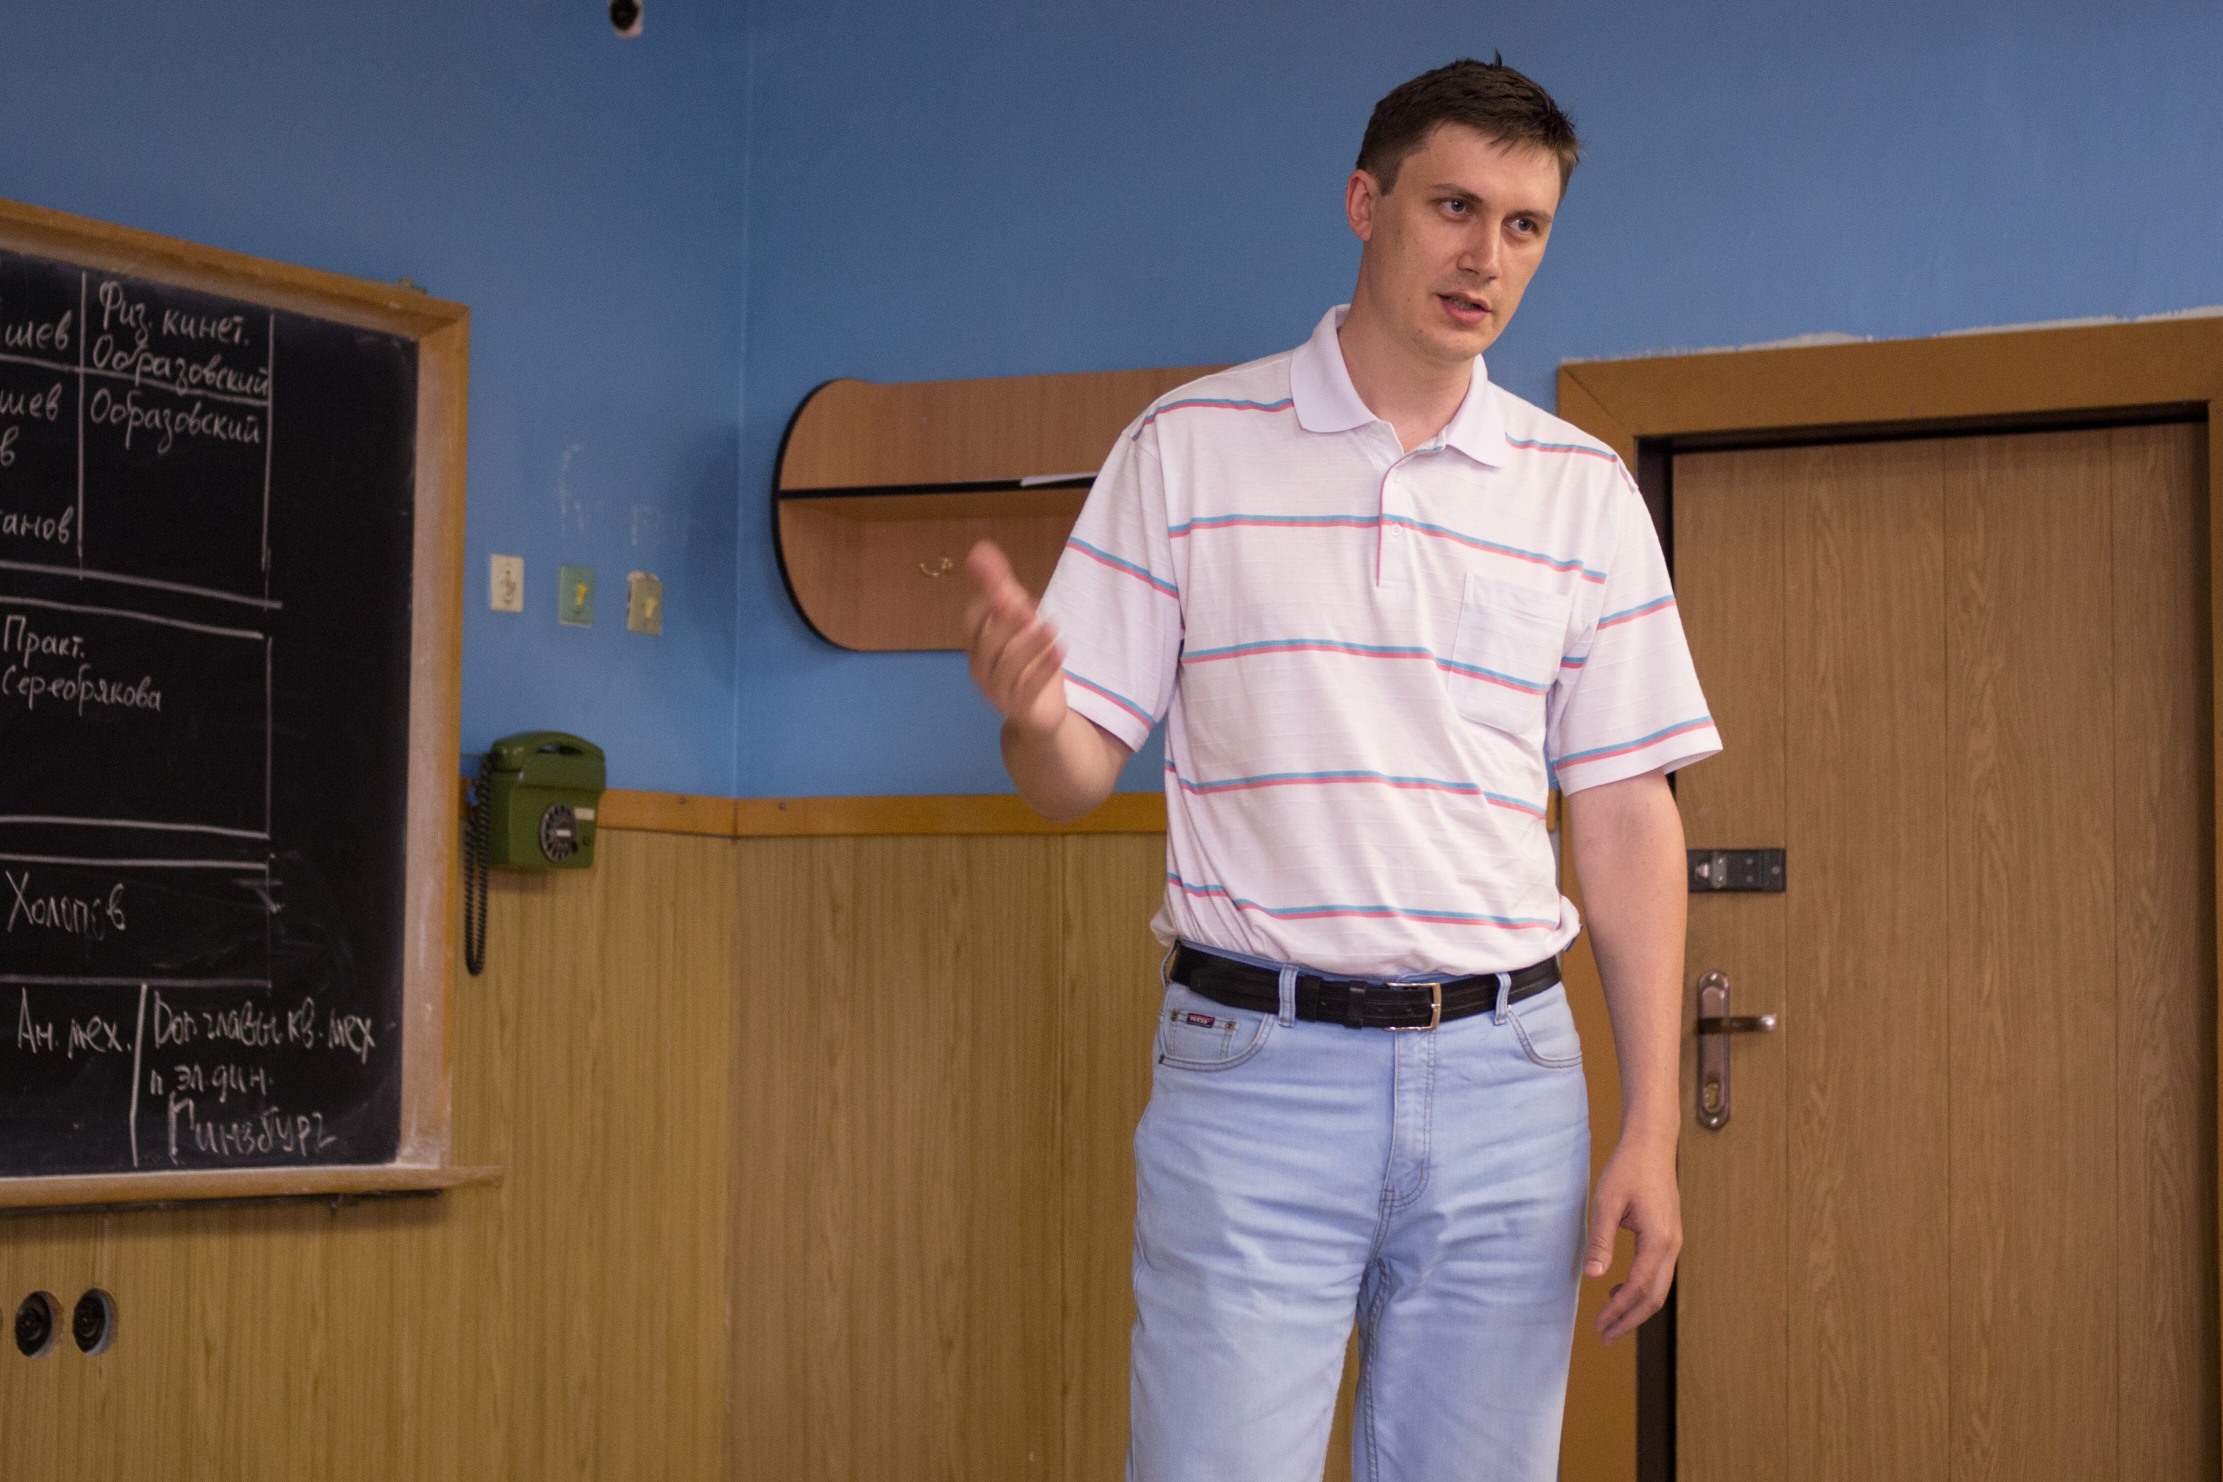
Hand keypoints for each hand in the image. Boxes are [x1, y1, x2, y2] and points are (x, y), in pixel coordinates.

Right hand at [963, 541, 1067, 738]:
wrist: (1042, 712)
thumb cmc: (1026, 660)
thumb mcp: (1017, 619)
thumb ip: (999, 586)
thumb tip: (979, 549)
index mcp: (978, 646)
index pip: (973, 624)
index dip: (988, 607)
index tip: (1006, 590)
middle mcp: (982, 669)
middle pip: (987, 646)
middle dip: (1007, 625)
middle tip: (1030, 608)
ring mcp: (998, 692)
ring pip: (1008, 668)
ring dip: (1031, 646)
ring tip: (1052, 627)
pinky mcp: (1020, 708)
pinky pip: (1028, 689)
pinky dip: (1044, 670)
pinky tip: (1060, 651)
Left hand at [1583, 1133, 1680, 1342]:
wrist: (1651, 1145)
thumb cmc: (1627, 1169)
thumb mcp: (1606, 1202)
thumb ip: (1600, 1242)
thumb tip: (1593, 1277)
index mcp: (1658, 1239)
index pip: (1639, 1287)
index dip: (1618, 1311)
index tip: (1598, 1325)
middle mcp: (1672, 1245)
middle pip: (1655, 1297)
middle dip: (1630, 1320)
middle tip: (1604, 1336)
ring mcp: (1674, 1242)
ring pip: (1659, 1287)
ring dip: (1636, 1306)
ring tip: (1609, 1317)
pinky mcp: (1669, 1237)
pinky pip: (1658, 1273)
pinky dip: (1641, 1288)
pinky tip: (1619, 1288)